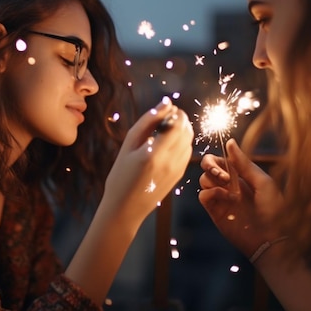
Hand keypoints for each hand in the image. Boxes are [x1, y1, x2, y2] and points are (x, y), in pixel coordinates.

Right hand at [102, 97, 193, 225]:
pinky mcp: (179, 175)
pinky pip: (187, 152)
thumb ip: (148, 121)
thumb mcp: (128, 145)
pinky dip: (181, 142)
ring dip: (181, 130)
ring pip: (189, 140)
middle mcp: (170, 162)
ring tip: (164, 130)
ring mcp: (177, 170)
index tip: (164, 110)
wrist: (125, 208)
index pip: (177, 123)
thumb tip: (166, 102)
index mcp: (154, 154)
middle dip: (179, 119)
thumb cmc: (121, 175)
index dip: (174, 112)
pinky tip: (165, 144)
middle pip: (187, 130)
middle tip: (165, 117)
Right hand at [198, 139, 283, 256]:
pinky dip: (211, 192)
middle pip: (207, 167)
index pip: (221, 160)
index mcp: (241, 176)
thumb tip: (229, 142)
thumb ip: (243, 163)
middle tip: (223, 174)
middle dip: (210, 165)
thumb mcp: (262, 182)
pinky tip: (227, 197)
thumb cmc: (274, 210)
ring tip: (228, 186)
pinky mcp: (215, 211)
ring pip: (203, 179)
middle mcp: (228, 185)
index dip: (218, 157)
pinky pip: (203, 195)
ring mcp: (221, 198)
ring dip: (213, 178)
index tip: (225, 160)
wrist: (272, 238)